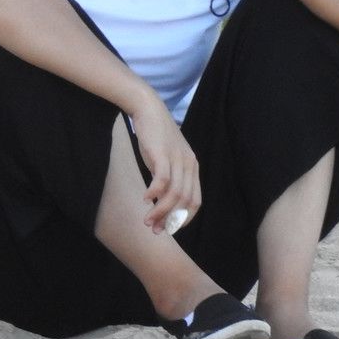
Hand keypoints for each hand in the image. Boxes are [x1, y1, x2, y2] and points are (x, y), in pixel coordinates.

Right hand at [127, 98, 200, 233]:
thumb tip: (159, 199)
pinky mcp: (162, 154)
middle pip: (185, 201)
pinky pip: (162, 180)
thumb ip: (168, 177)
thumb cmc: (154, 135)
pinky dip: (154, 193)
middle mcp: (188, 165)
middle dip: (170, 220)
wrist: (148, 108)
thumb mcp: (166, 157)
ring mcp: (177, 159)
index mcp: (192, 167)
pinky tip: (144, 199)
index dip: (183, 218)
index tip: (169, 227)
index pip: (195, 201)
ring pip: (173, 194)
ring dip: (160, 211)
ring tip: (147, 220)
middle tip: (156, 230)